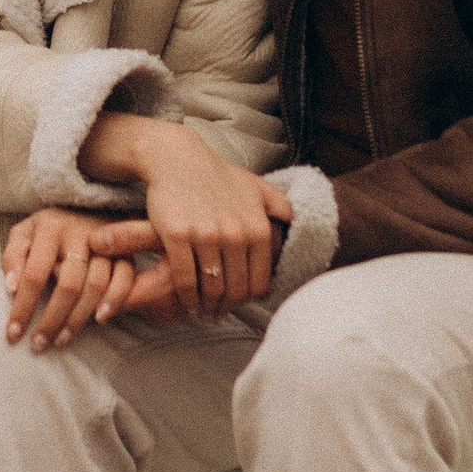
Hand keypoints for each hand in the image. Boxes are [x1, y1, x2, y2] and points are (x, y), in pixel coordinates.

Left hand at [3, 208, 169, 349]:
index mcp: (50, 227)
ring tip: (61, 340)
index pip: (34, 274)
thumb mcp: (23, 234)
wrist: (84, 208)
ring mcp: (106, 244)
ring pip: (96, 286)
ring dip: (78, 318)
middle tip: (38, 344)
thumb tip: (11, 288)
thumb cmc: (48, 230)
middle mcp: (80, 233)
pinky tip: (99, 320)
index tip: (13, 333)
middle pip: (68, 284)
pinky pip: (125, 280)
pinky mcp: (125, 252)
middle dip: (52, 319)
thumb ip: (13, 257)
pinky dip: (115, 302)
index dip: (23, 306)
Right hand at [78, 118, 291, 321]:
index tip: (238, 303)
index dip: (248, 299)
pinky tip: (186, 302)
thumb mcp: (256, 187)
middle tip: (218, 312)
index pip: (259, 282)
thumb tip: (295, 225)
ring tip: (203, 311)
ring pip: (210, 288)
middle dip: (226, 307)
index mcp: (258, 227)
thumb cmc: (216, 175)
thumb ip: (280, 207)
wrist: (177, 159)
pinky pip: (184, 280)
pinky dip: (186, 297)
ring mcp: (206, 236)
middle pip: (235, 290)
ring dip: (207, 306)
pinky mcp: (178, 236)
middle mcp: (236, 234)